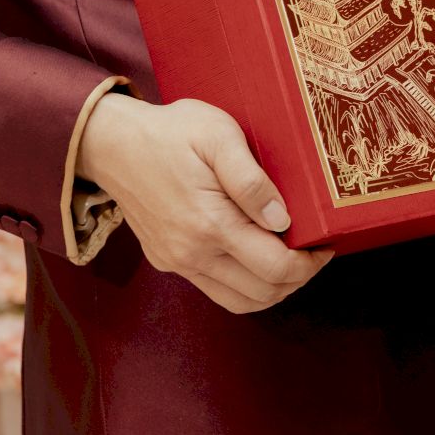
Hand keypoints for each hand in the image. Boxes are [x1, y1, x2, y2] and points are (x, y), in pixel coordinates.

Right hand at [77, 94, 334, 313]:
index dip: (309, 264)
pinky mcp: (167, 261)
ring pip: (240, 302)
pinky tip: (258, 259)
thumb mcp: (218, 135)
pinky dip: (246, 287)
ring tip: (292, 262)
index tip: (324, 245)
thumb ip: (251, 180)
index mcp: (209, 224)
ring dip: (274, 290)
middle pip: (263, 293)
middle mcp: (192, 253)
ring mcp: (177, 262)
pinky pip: (216, 291)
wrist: (111, 142)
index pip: (275, 268)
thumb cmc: (170, 132)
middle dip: (298, 278)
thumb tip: (281, 220)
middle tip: (314, 253)